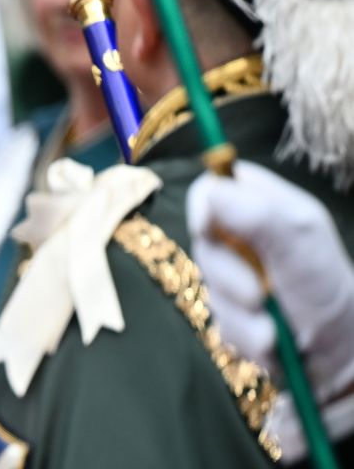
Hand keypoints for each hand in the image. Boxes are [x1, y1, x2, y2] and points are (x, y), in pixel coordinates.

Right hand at [187, 160, 353, 401]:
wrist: (345, 350)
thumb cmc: (328, 284)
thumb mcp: (301, 237)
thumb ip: (256, 213)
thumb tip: (208, 194)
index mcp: (259, 206)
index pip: (210, 190)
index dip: (200, 206)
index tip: (205, 230)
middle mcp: (241, 240)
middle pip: (202, 244)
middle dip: (228, 278)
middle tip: (257, 294)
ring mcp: (234, 277)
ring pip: (210, 290)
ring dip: (242, 316)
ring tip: (275, 327)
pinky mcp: (233, 314)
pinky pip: (221, 323)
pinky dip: (246, 336)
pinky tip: (271, 340)